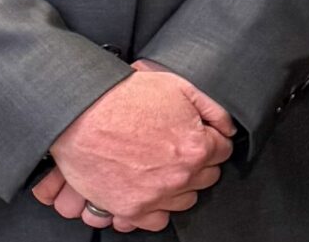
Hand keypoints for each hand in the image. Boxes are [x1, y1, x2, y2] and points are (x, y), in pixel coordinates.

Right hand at [44, 67, 233, 224]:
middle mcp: (179, 176)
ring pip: (185, 200)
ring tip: (163, 168)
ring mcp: (155, 195)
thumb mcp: (179, 87)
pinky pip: (157, 220)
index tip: (199, 137)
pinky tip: (151, 190)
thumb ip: (213, 109)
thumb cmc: (126, 98)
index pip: (223, 151)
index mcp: (195, 148)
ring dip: (180, 185)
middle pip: (207, 177)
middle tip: (179, 150)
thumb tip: (228, 128)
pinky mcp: (130, 208)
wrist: (80, 115)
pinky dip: (157, 208)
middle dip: (198, 162)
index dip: (211, 140)